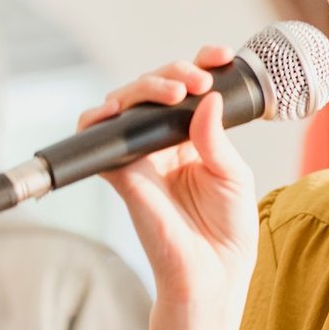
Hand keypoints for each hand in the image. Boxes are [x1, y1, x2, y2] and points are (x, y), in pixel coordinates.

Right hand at [77, 46, 258, 312]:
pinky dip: (97, 118)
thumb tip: (205, 99)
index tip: (220, 55)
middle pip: (154, 88)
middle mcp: (163, 141)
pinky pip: (96, 139)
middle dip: (174, 73)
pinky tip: (117, 109)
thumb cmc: (228, 229)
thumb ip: (215, 138)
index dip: (199, 65)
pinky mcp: (120, 174)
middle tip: (198, 81)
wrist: (213, 274)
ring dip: (145, 86)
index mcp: (194, 135)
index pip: (189, 88)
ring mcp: (140, 156)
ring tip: (176, 91)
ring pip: (126, 102)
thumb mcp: (233, 175)